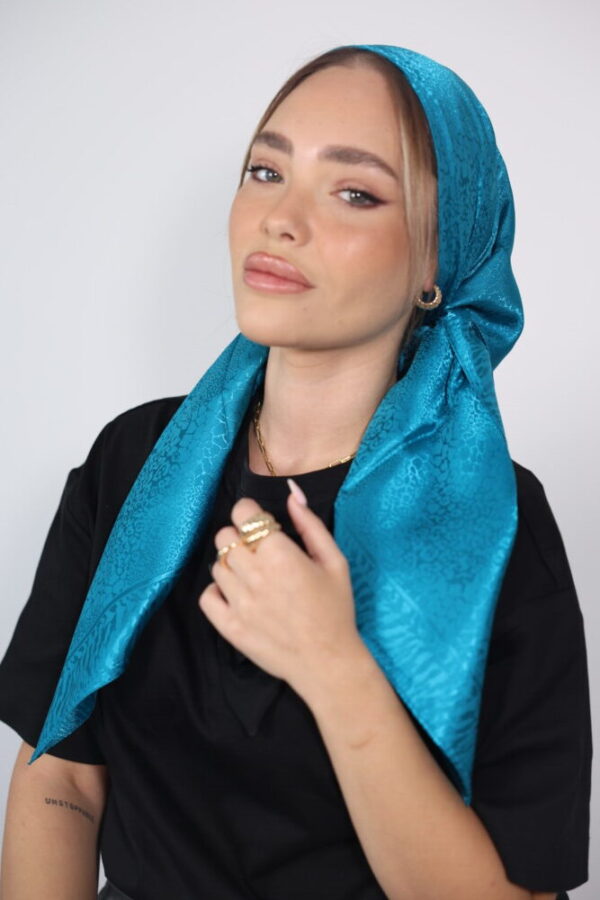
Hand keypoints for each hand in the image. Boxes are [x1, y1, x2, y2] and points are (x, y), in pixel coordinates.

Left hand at [198, 483, 361, 695]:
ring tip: (253, 576)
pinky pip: (207, 596)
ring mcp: (238, 602)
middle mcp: (254, 575)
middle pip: (224, 536)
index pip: (243, 514)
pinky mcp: (229, 626)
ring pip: (217, 565)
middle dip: (240, 536)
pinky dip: (218, 591)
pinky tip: (238, 594)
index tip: (260, 523)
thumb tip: (292, 493)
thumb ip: (310, 524)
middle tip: (258, 550)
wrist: (327, 662)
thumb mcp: (334, 561)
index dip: (250, 513)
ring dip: (232, 564)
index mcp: (281, 555)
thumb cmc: (336, 609)